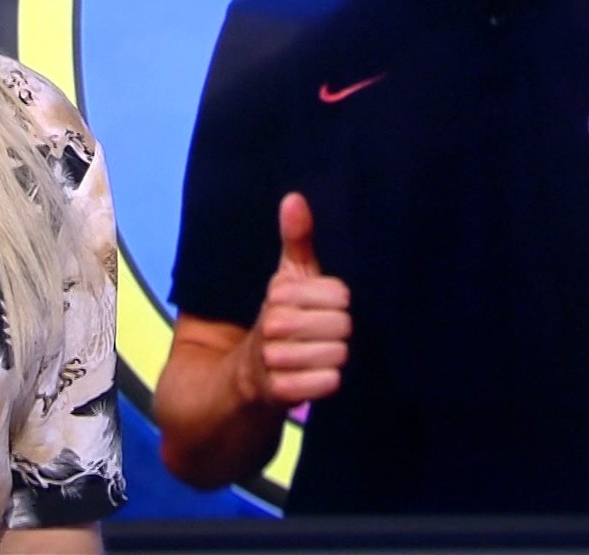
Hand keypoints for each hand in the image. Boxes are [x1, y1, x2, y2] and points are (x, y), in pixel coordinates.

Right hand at [235, 193, 351, 408]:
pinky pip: (327, 382)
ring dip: (335, 358)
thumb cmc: (280, 319)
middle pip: (342, 324)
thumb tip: (294, 198)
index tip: (326, 307)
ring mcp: (274, 357)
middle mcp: (274, 322)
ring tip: (321, 355)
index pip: (340, 293)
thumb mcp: (288, 279)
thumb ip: (297, 239)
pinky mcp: (279, 390)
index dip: (340, 303)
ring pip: (337, 353)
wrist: (246, 375)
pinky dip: (328, 381)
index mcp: (280, 291)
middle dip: (340, 332)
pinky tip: (318, 375)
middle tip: (325, 335)